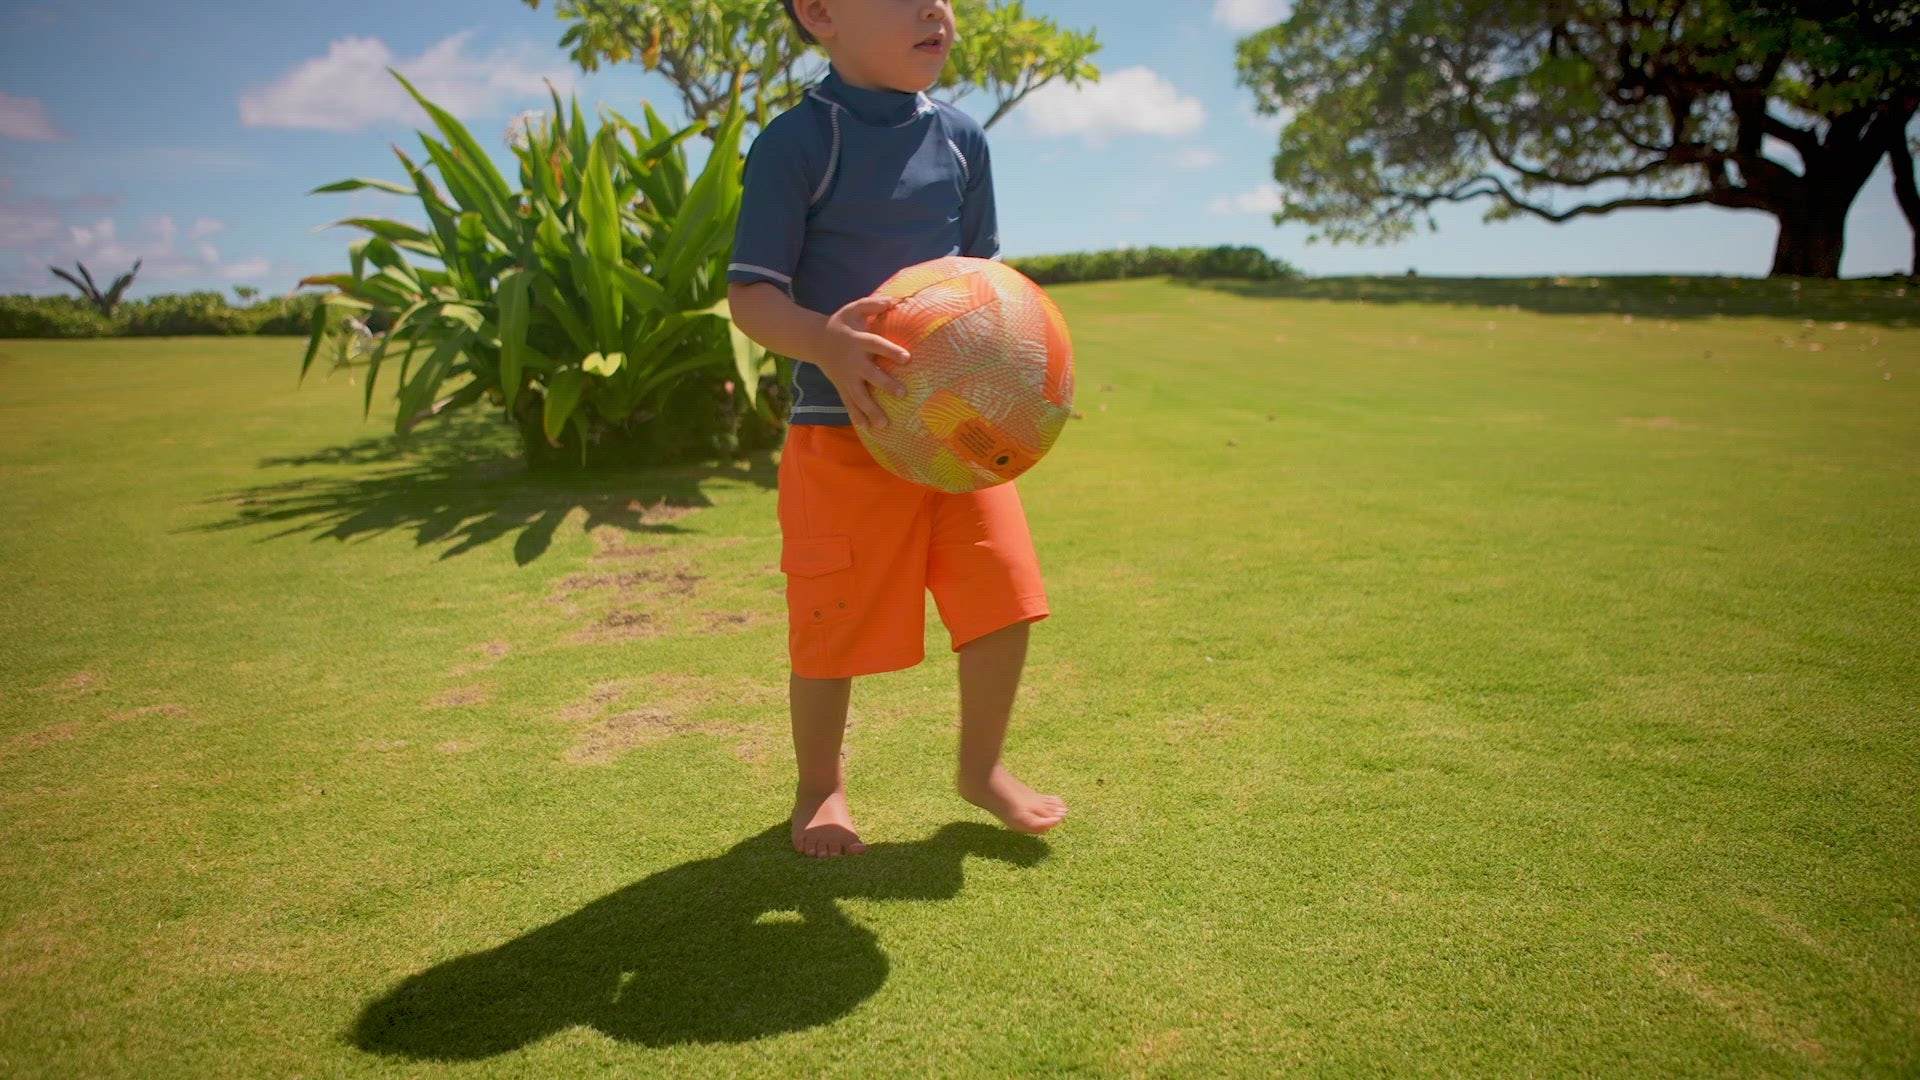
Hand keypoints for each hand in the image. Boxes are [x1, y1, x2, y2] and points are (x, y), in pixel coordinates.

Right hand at [815, 295, 909, 429]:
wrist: (813, 339)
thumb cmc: (841, 323)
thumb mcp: (853, 309)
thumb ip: (872, 304)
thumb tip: (893, 300)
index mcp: (857, 340)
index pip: (875, 345)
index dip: (890, 351)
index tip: (907, 359)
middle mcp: (852, 361)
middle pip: (869, 374)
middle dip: (885, 384)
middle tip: (902, 394)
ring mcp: (846, 377)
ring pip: (858, 395)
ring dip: (871, 410)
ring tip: (884, 424)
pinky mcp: (841, 386)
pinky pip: (849, 404)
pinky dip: (857, 417)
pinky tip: (868, 430)